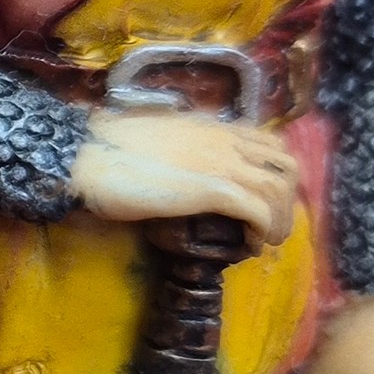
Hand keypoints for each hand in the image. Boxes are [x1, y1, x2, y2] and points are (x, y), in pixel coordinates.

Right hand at [69, 111, 300, 243]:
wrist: (86, 155)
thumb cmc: (105, 150)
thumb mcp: (153, 142)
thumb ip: (175, 150)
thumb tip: (173, 168)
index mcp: (211, 128)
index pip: (268, 141)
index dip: (275, 173)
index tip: (263, 198)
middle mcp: (225, 141)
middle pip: (286, 165)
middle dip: (286, 198)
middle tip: (269, 225)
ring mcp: (222, 163)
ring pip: (279, 190)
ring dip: (279, 221)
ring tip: (264, 242)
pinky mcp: (213, 189)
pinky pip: (259, 211)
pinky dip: (262, 231)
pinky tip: (249, 246)